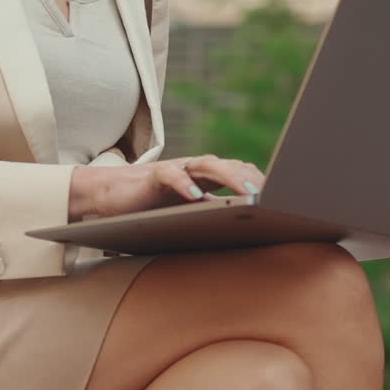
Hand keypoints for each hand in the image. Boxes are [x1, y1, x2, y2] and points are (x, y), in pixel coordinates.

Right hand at [68, 154, 264, 220]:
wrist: (106, 196)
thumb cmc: (149, 207)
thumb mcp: (185, 212)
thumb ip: (210, 212)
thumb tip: (244, 225)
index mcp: (203, 179)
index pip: (238, 173)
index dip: (259, 182)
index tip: (282, 197)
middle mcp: (192, 170)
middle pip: (228, 166)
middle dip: (252, 179)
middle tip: (273, 196)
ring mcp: (174, 170)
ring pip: (206, 164)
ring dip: (230, 178)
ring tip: (248, 195)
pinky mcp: (151, 177)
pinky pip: (171, 175)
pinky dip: (185, 184)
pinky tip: (197, 197)